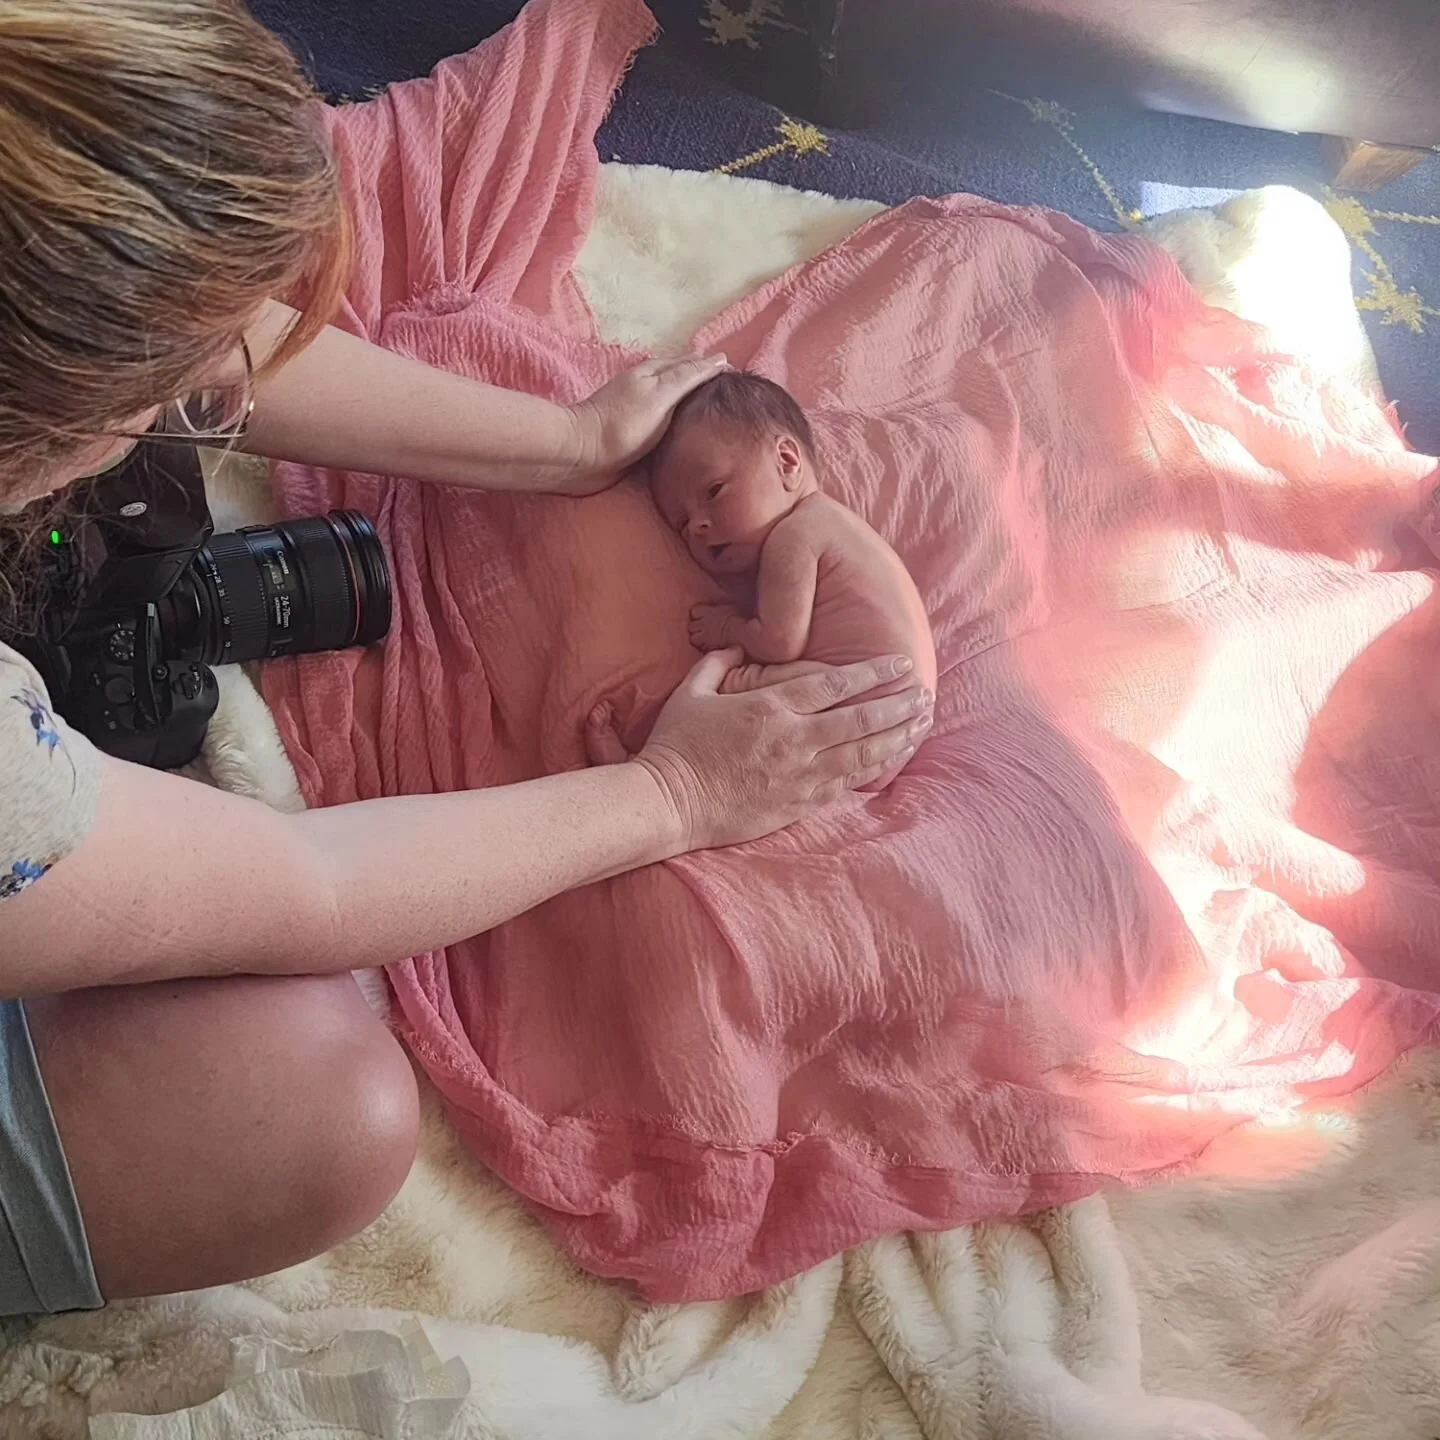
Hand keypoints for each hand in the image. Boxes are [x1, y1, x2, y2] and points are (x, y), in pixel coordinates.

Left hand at [563, 354, 727, 495]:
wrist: (583, 455)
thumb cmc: (622, 425)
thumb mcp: (661, 394)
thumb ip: (688, 377)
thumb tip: (717, 359)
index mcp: (654, 374)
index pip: (691, 364)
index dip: (713, 368)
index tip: (737, 376)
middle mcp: (648, 389)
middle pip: (681, 380)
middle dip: (704, 382)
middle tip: (731, 394)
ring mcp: (640, 412)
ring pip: (674, 403)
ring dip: (692, 405)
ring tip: (716, 413)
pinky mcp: (635, 436)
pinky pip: (665, 426)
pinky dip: (680, 425)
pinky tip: (689, 434)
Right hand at [630, 648, 933, 852]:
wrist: (668, 804)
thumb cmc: (675, 746)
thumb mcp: (690, 692)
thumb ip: (717, 662)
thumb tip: (738, 644)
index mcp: (769, 708)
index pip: (834, 684)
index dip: (873, 673)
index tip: (899, 664)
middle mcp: (792, 740)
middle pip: (860, 718)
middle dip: (898, 705)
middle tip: (924, 694)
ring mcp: (798, 776)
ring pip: (862, 753)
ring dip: (896, 737)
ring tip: (921, 724)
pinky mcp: (796, 805)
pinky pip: (845, 785)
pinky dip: (872, 770)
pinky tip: (892, 759)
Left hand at [689, 603, 737, 650]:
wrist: (741, 633)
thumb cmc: (737, 619)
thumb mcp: (726, 608)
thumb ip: (717, 609)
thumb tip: (717, 609)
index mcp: (708, 612)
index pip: (694, 612)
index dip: (697, 615)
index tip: (702, 616)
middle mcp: (704, 624)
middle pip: (691, 627)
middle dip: (695, 628)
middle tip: (703, 630)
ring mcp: (705, 636)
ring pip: (693, 639)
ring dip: (697, 639)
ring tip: (704, 639)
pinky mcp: (708, 647)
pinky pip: (702, 648)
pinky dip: (705, 647)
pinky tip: (711, 646)